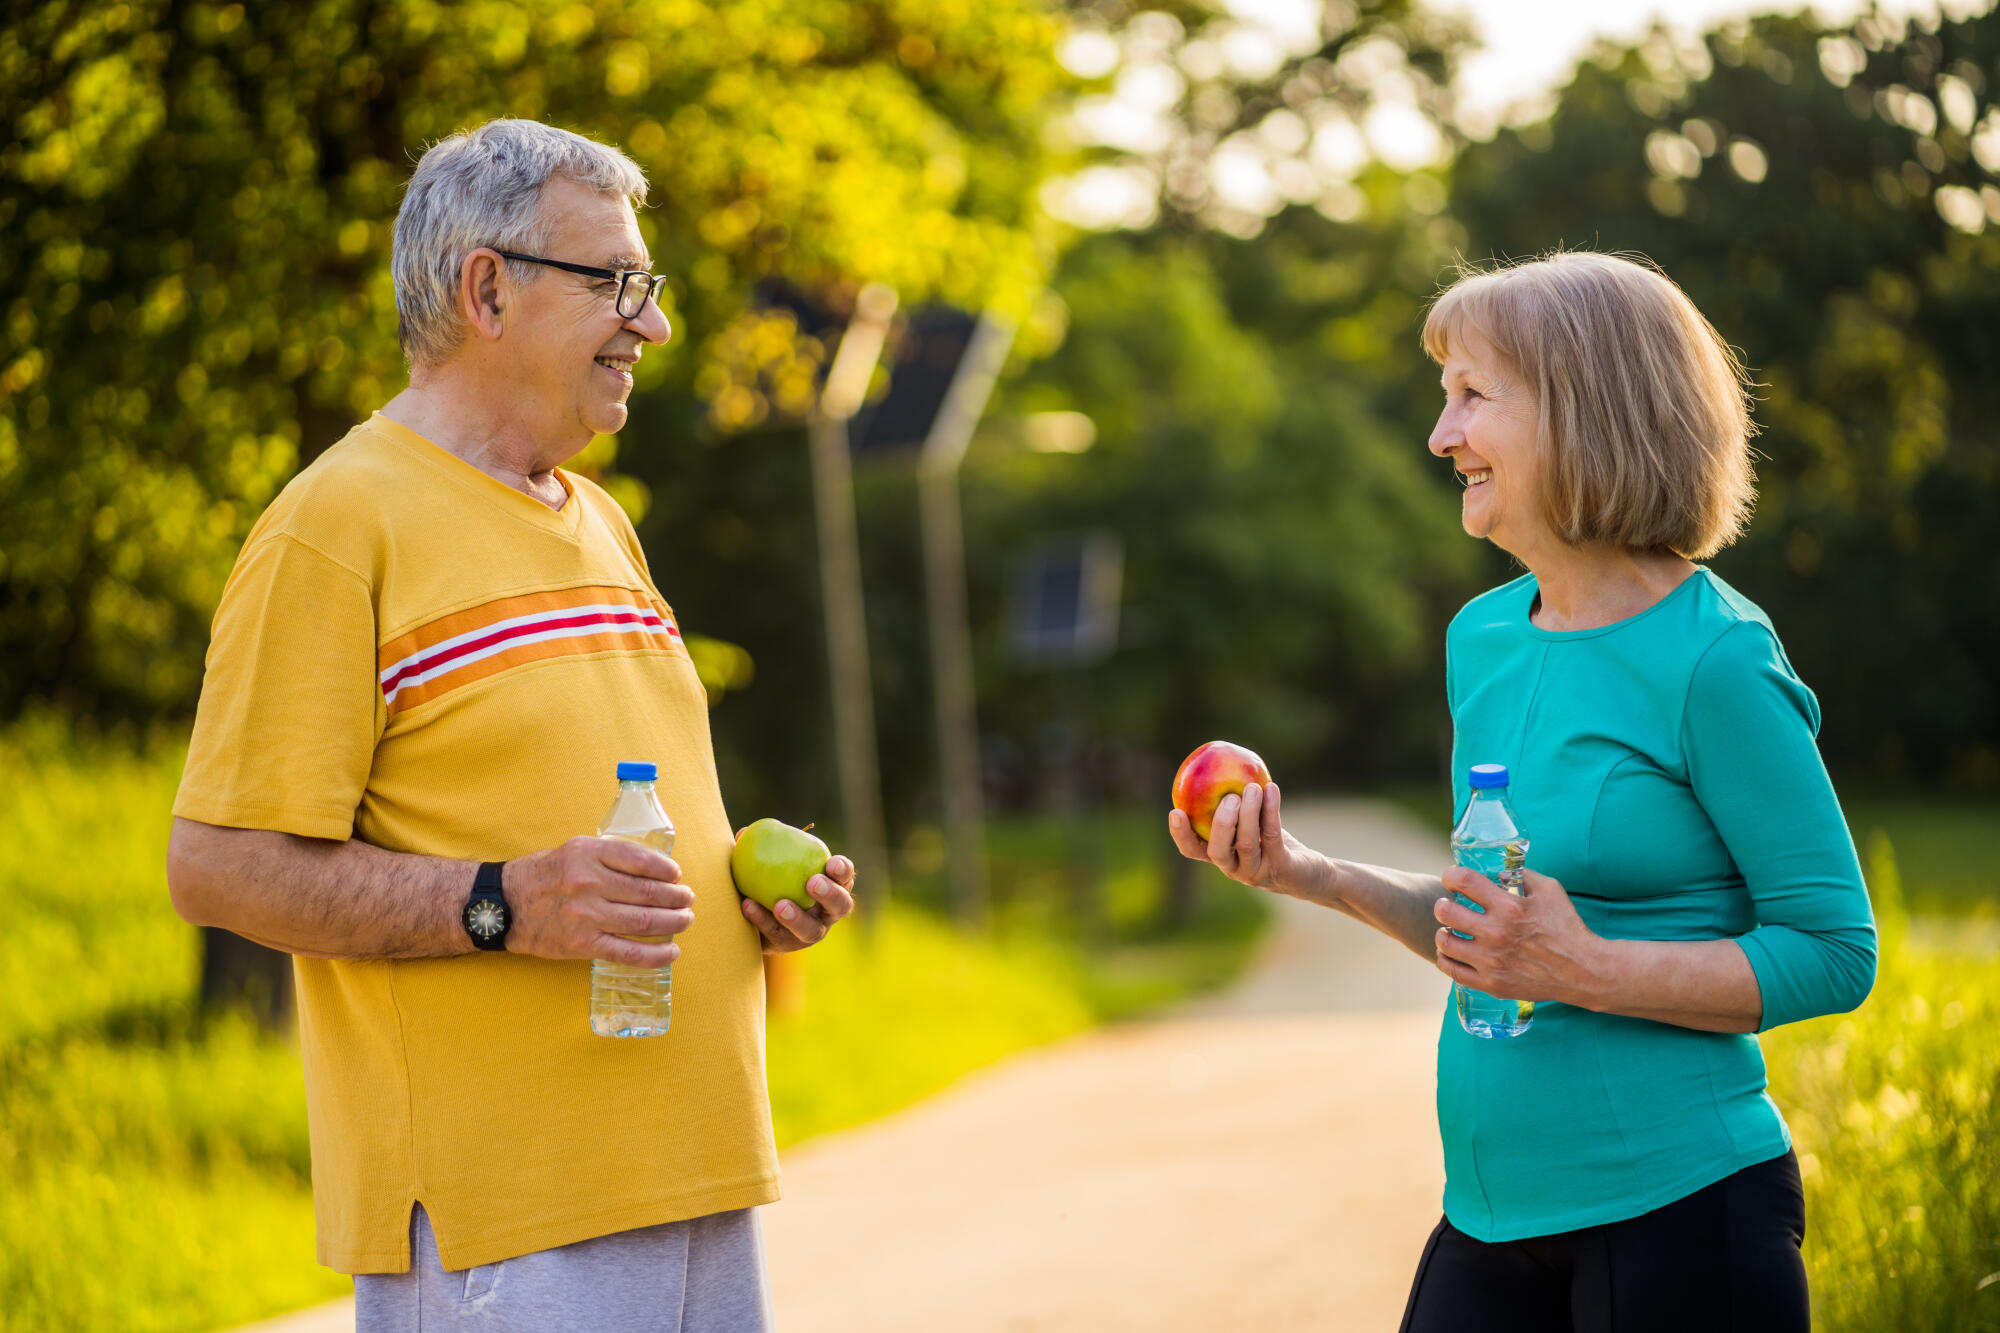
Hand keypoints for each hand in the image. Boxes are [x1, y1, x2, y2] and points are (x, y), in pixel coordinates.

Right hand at [502, 837, 693, 967]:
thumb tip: (652, 867)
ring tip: (685, 920)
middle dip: (676, 897)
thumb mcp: (573, 850)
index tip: (676, 875)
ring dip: (673, 922)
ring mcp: (586, 916)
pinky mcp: (582, 945)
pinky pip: (627, 952)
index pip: (640, 860)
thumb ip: (608, 856)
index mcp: (588, 854)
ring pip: (643, 921)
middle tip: (687, 899)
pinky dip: (655, 955)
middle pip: (648, 892)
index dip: (666, 869)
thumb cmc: (542, 876)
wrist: (504, 906)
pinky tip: (671, 952)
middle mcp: (588, 882)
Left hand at [741, 853, 855, 952]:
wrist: (752, 916)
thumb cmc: (767, 879)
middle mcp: (827, 912)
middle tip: (812, 883)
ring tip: (780, 905)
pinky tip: (748, 905)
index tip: (831, 863)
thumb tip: (745, 832)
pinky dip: (762, 919)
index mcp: (831, 886)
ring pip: (811, 930)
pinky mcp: (787, 945)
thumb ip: (760, 848)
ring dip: (797, 918)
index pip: (845, 877)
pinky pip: (776, 934)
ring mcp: (810, 932)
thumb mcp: (766, 862)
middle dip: (831, 895)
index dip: (843, 870)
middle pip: (840, 906)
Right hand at [1167, 782, 1312, 894]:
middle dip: (1221, 823)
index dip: (1181, 834)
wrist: (1307, 870)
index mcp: (1221, 855)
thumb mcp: (1251, 821)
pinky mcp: (1280, 867)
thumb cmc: (1272, 839)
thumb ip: (1235, 801)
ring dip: (1249, 813)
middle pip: (1217, 851)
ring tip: (1253, 787)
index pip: (1192, 850)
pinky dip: (1270, 811)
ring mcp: (1256, 871)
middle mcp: (1234, 868)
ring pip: (1246, 844)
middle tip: (1229, 798)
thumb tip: (1218, 761)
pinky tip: (1272, 790)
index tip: (1176, 812)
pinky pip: (1272, 836)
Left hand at [1431, 866, 1603, 1003]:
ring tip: (1450, 929)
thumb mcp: (1550, 890)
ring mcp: (1492, 961)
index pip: (1463, 881)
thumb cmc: (1567, 927)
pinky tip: (1452, 951)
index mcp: (1509, 907)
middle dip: (1444, 903)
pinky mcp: (1492, 983)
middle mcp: (1496, 933)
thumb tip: (1500, 870)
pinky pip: (1452, 970)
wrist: (1582, 971)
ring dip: (1443, 931)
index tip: (1452, 878)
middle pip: (1446, 911)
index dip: (1451, 875)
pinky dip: (1446, 958)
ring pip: (1444, 942)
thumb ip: (1522, 875)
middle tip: (1449, 905)